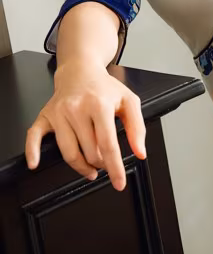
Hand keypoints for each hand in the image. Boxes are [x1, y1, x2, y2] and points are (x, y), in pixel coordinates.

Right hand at [25, 57, 146, 190]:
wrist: (80, 71)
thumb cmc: (104, 88)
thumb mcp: (129, 101)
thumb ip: (137, 127)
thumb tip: (140, 152)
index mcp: (99, 104)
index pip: (108, 144)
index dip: (114, 167)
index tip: (119, 182)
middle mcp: (77, 108)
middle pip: (89, 151)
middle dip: (101, 164)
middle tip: (106, 163)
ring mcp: (59, 113)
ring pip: (68, 152)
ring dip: (81, 167)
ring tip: (91, 168)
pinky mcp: (45, 116)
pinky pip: (34, 136)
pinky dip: (33, 152)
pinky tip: (36, 163)